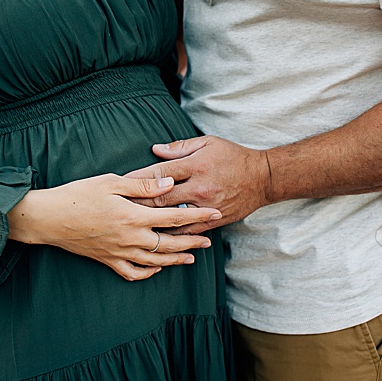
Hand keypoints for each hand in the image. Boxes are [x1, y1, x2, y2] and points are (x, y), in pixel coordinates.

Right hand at [6, 172, 220, 281]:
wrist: (51, 218)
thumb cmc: (79, 194)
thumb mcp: (111, 182)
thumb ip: (141, 185)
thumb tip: (169, 184)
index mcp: (134, 216)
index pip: (174, 217)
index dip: (197, 215)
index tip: (214, 212)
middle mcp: (131, 239)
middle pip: (170, 243)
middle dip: (193, 240)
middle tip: (209, 239)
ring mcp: (120, 253)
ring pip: (156, 261)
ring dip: (177, 259)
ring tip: (192, 257)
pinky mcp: (108, 261)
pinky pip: (134, 273)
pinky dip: (149, 272)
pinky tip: (157, 267)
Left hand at [131, 135, 272, 227]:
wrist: (262, 178)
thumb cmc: (232, 156)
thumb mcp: (207, 143)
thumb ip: (179, 148)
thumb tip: (155, 150)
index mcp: (196, 165)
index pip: (160, 173)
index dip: (139, 177)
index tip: (122, 181)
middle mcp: (199, 188)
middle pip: (162, 197)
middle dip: (139, 201)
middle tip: (119, 206)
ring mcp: (206, 208)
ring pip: (173, 218)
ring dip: (152, 221)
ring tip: (131, 224)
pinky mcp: (214, 221)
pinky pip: (189, 231)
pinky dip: (173, 234)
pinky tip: (157, 238)